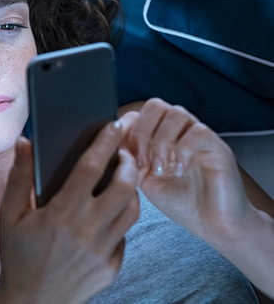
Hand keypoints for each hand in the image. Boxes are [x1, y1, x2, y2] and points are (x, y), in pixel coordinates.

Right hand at [0, 121, 138, 303]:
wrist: (32, 303)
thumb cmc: (16, 257)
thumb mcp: (9, 216)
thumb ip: (19, 177)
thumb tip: (24, 142)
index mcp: (61, 214)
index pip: (91, 168)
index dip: (104, 143)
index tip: (112, 126)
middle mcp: (87, 231)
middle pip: (123, 185)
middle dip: (128, 162)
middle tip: (122, 152)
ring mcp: (103, 251)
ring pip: (132, 209)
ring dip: (130, 188)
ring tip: (120, 178)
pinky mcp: (112, 267)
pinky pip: (125, 235)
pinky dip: (120, 218)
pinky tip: (108, 212)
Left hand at [123, 98, 252, 242]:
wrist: (214, 225)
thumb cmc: (180, 202)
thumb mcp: (144, 181)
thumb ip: (129, 160)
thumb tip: (111, 144)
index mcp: (159, 136)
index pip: (138, 113)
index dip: (126, 130)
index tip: (123, 156)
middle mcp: (179, 131)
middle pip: (155, 105)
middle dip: (142, 131)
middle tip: (141, 161)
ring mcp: (199, 137)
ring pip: (176, 113)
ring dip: (160, 141)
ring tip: (160, 169)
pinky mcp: (217, 147)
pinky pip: (198, 132)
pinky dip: (182, 150)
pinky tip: (178, 171)